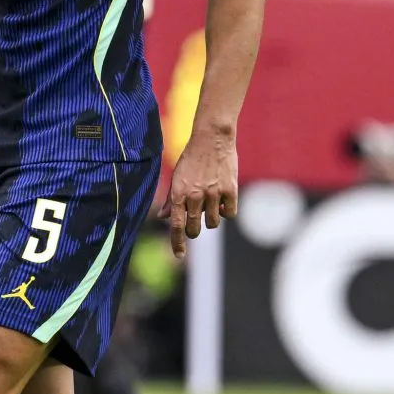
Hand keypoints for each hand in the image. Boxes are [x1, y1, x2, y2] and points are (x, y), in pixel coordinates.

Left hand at [165, 127, 238, 256]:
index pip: (176, 225)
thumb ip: (171, 198)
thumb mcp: (177, 176)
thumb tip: (163, 217)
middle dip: (193, 231)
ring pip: (213, 223)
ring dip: (211, 219)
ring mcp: (214, 193)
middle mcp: (195, 195)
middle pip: (194, 228)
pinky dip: (226, 211)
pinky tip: (223, 200)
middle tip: (194, 224)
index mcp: (179, 193)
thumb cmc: (192, 157)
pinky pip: (229, 213)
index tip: (179, 255)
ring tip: (209, 203)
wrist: (212, 138)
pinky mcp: (230, 190)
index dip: (177, 243)